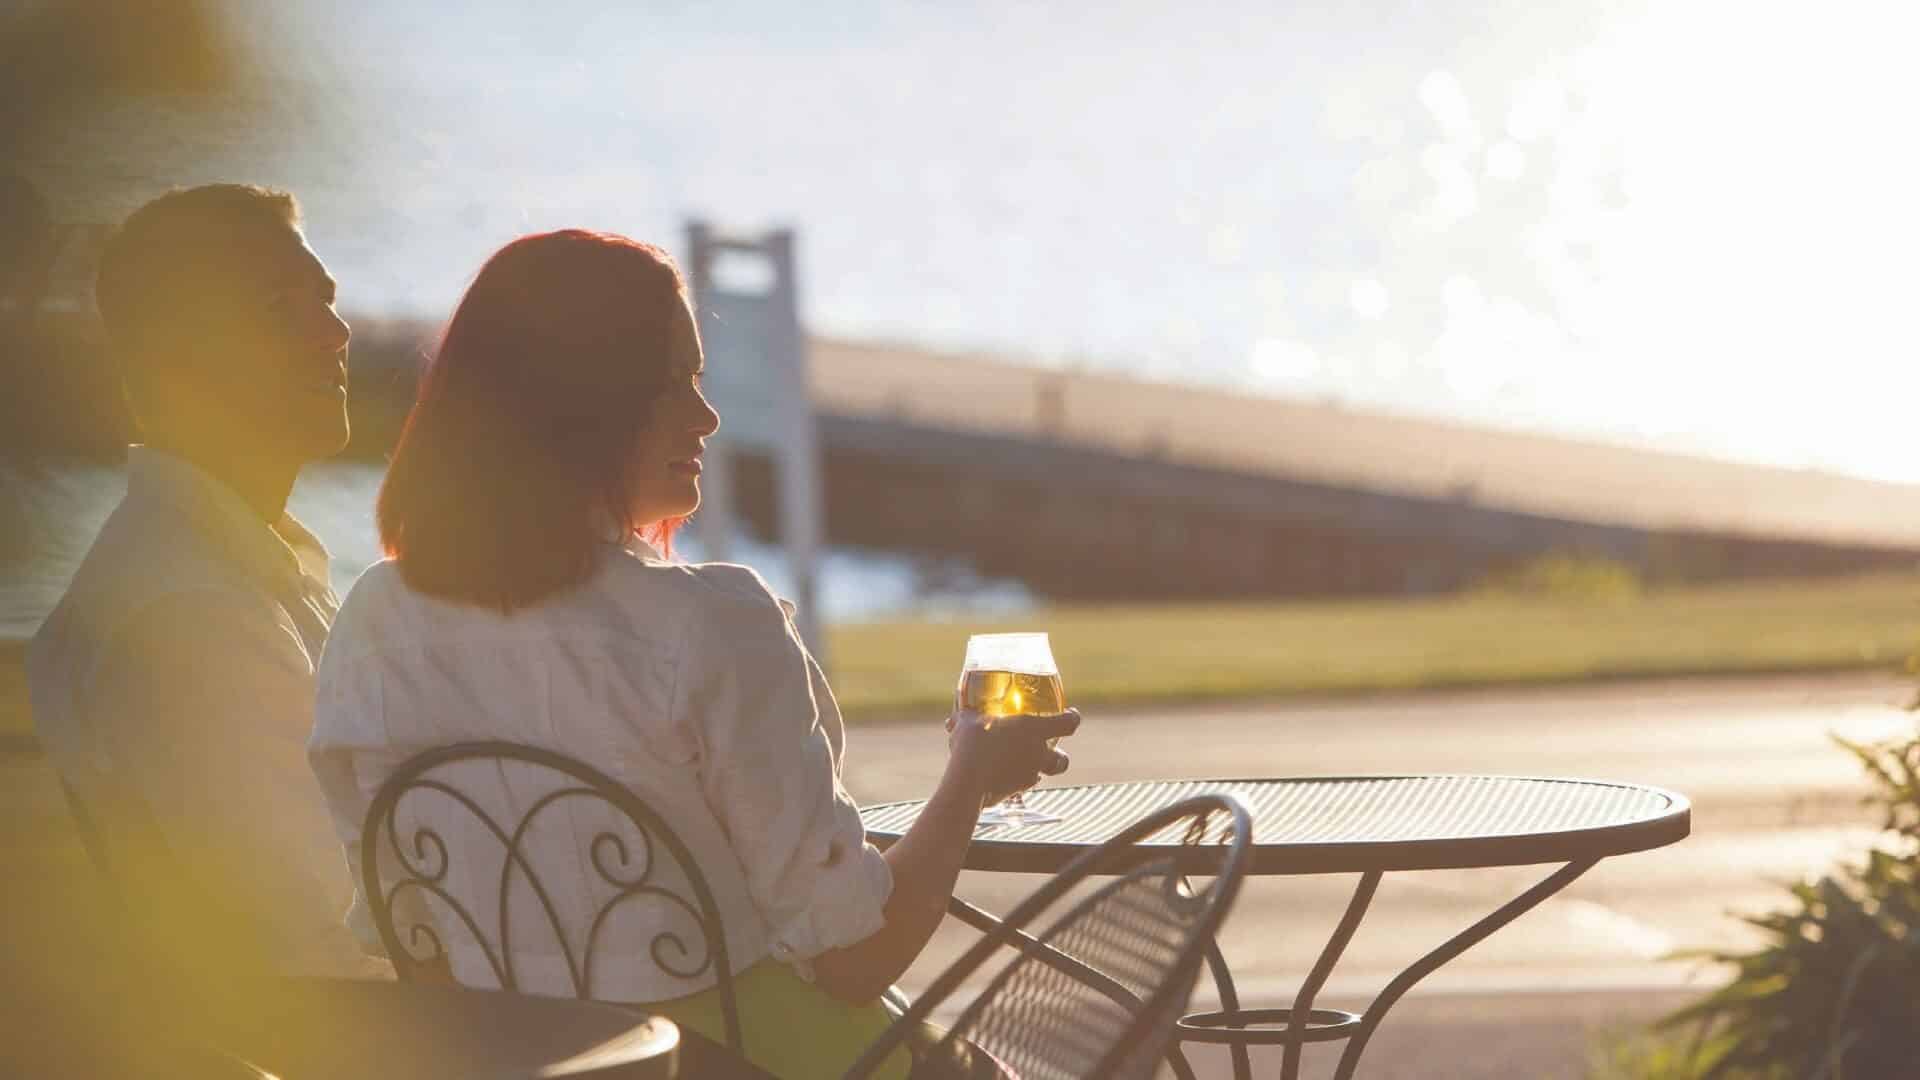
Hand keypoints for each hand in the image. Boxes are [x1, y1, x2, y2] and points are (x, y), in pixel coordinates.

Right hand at [946, 707, 1078, 806]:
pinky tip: (998, 777)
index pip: (1068, 723)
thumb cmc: (972, 744)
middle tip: (1048, 748)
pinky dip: (1014, 782)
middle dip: (1060, 756)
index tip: (1071, 714)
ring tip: (1019, 764)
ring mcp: (1028, 776)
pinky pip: (1020, 787)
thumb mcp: (967, 721)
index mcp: (1033, 729)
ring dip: (1035, 770)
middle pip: (1063, 759)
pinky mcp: (1014, 792)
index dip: (1072, 718)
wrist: (967, 782)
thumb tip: (959, 716)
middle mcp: (1037, 754)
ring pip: (1041, 775)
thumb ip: (968, 717)